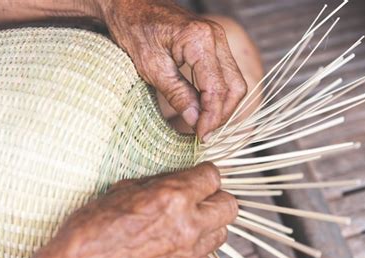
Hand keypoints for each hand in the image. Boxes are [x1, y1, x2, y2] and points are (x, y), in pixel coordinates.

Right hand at [0, 162, 236, 257]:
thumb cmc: (92, 228)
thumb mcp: (123, 190)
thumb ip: (159, 184)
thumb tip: (177, 179)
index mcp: (173, 198)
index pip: (213, 176)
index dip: (205, 175)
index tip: (198, 177)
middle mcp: (188, 226)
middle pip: (230, 206)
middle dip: (217, 199)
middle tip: (201, 199)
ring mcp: (188, 256)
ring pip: (222, 235)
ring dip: (209, 226)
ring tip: (189, 224)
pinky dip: (198, 252)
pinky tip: (179, 247)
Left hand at [98, 0, 247, 140]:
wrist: (129, 7)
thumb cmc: (134, 30)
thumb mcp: (152, 68)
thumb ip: (178, 94)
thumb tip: (195, 121)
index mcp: (200, 40)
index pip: (217, 88)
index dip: (212, 117)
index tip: (202, 136)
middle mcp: (216, 37)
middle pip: (235, 86)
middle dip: (222, 114)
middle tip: (204, 134)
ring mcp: (218, 40)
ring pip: (234, 82)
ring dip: (223, 106)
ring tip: (205, 125)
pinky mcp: (214, 45)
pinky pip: (226, 75)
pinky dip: (219, 95)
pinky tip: (205, 109)